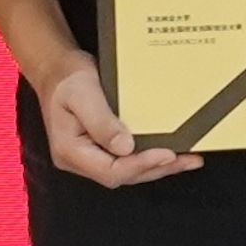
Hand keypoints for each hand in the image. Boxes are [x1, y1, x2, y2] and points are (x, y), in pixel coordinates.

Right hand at [26, 48, 201, 188]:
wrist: (56, 69)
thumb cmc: (66, 79)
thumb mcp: (82, 94)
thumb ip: (101, 121)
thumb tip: (125, 148)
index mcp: (70, 151)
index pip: (110, 171)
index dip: (140, 165)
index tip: (166, 154)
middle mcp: (80, 160)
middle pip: (123, 175)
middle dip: (157, 168)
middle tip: (187, 159)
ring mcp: (91, 156)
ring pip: (129, 171)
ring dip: (159, 166)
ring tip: (189, 159)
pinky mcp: (103, 149)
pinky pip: (129, 159)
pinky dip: (151, 157)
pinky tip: (173, 152)